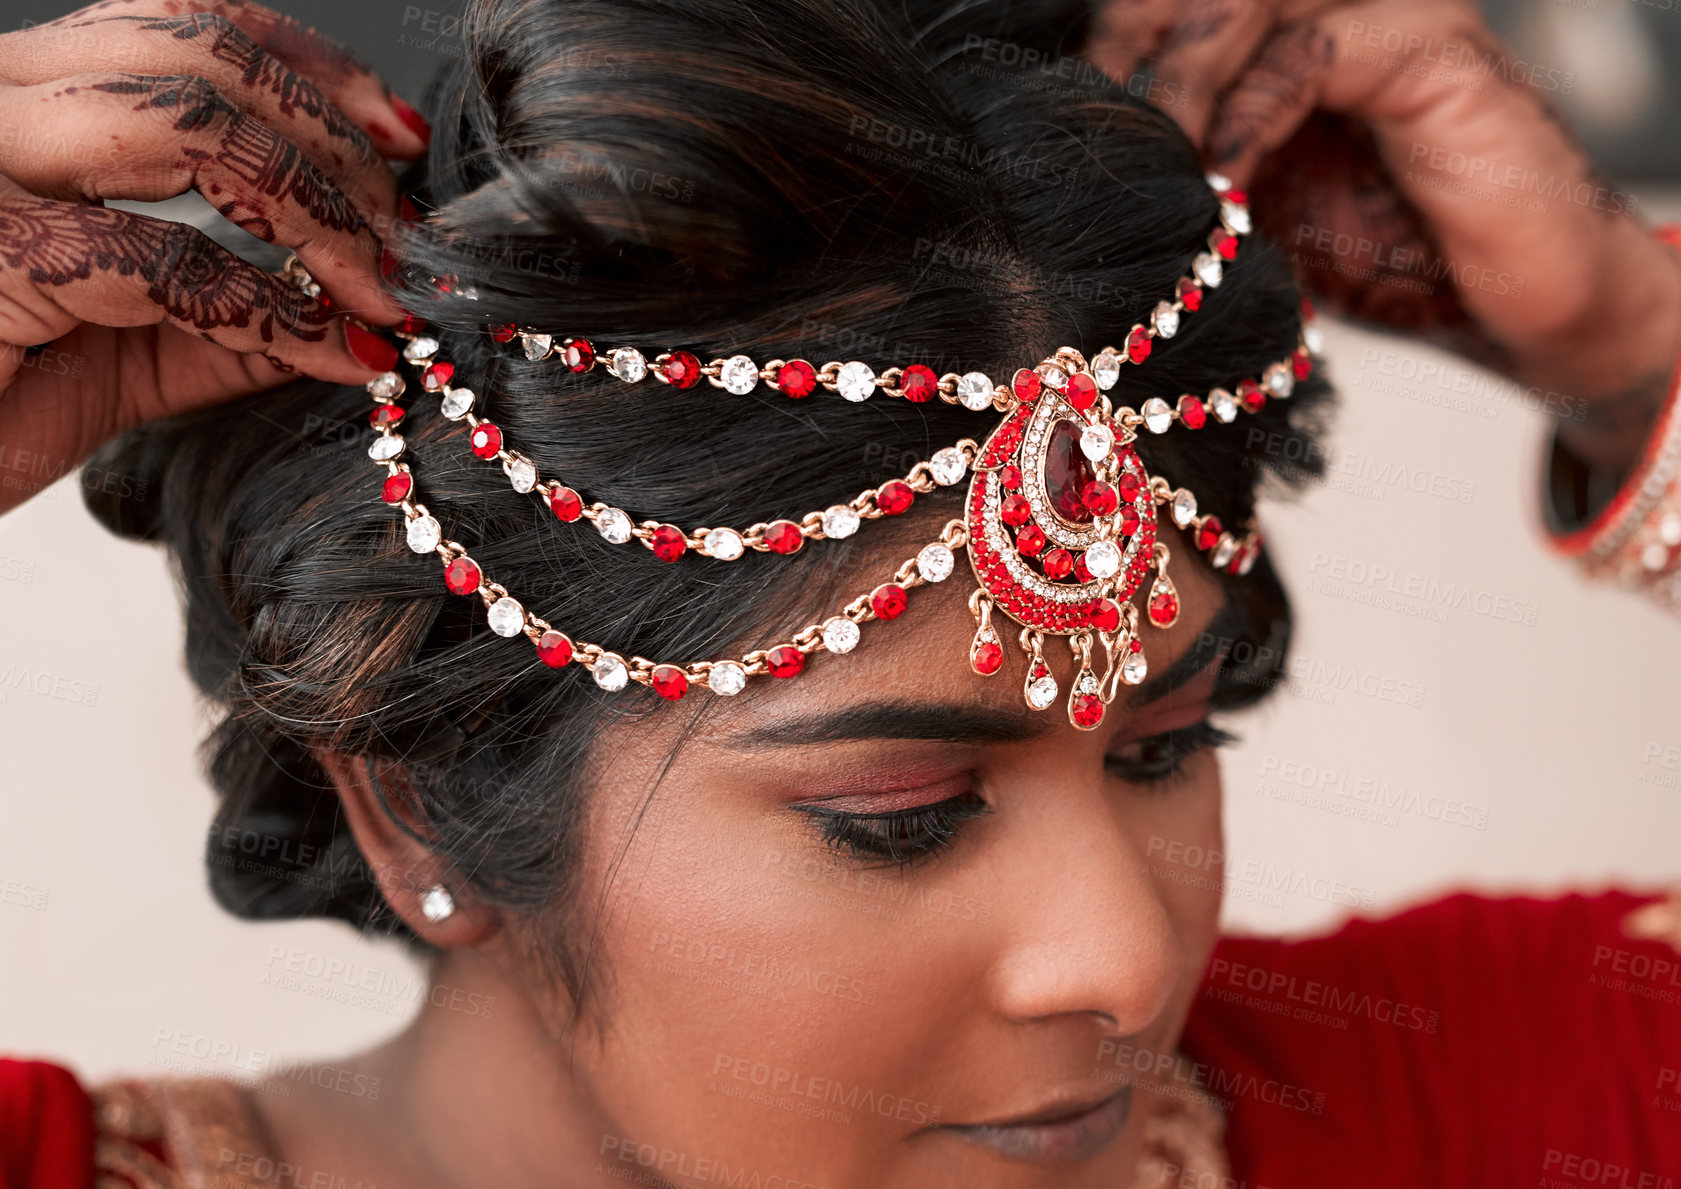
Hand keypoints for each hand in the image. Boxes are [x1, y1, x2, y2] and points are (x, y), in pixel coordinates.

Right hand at [0, 0, 427, 514]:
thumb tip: (349, 306)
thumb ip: (225, 317)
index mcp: (16, 99)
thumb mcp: (124, 351)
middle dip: (332, 148)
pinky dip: (274, 310)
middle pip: (198, 58)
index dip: (309, 70)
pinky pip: (162, 261)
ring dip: (316, 211)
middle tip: (403, 237)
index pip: (178, 24)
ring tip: (380, 290)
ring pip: (185, 125)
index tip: (397, 141)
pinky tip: (330, 350)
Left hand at [1090, 0, 1680, 473]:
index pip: (1172, 3)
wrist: (1512, 309)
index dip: (1108, 53)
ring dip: (1178, 83)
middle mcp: (1332, 4)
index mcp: (1284, 33)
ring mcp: (1384, 13)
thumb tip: (1086, 180)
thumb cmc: (1386, 262)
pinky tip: (1223, 179)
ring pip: (1240, 1)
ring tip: (1154, 167)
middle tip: (1095, 144)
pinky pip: (1311, 52)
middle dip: (1126, 57)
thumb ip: (1190, 168)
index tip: (1056, 133)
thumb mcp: (1255, 211)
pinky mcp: (1429, 50)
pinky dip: (1250, 115)